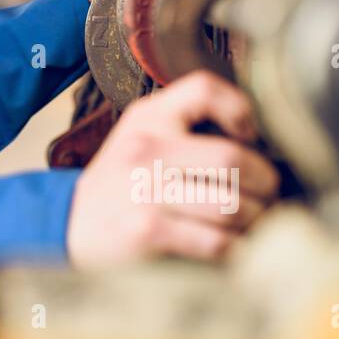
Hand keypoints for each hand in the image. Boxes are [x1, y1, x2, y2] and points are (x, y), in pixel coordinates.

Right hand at [65, 71, 279, 268]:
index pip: (203, 89)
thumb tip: (260, 141)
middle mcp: (145, 147)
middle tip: (268, 195)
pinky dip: (234, 249)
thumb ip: (187, 129)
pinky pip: (215, 241)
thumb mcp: (143, 138)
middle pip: (231, 157)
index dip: (240, 110)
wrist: (71, 225)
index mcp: (149, 117)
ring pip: (231, 204)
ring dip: (253, 220)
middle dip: (264, 183)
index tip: (250, 137)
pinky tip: (231, 247)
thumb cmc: (123, 183)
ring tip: (251, 223)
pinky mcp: (146, 230)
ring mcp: (143, 189)